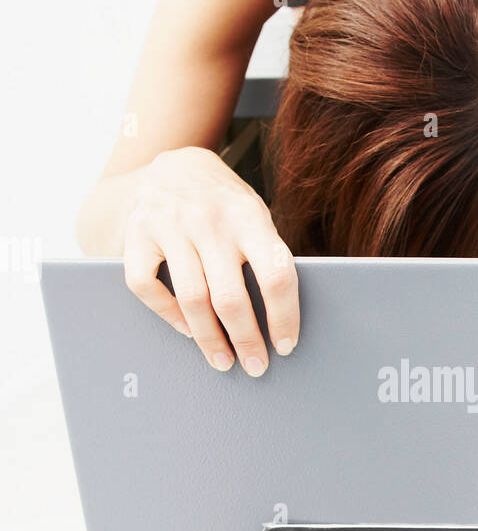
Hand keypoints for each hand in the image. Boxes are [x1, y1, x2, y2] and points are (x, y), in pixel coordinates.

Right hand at [123, 146, 298, 375]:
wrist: (172, 164)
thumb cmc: (224, 204)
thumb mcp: (253, 215)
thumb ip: (265, 253)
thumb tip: (282, 318)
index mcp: (248, 216)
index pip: (275, 276)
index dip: (283, 317)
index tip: (285, 345)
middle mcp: (209, 219)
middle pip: (231, 297)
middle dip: (247, 340)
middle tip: (256, 366)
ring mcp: (170, 225)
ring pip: (192, 299)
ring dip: (209, 339)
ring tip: (223, 360)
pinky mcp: (138, 233)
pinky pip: (147, 287)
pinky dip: (167, 315)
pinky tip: (186, 330)